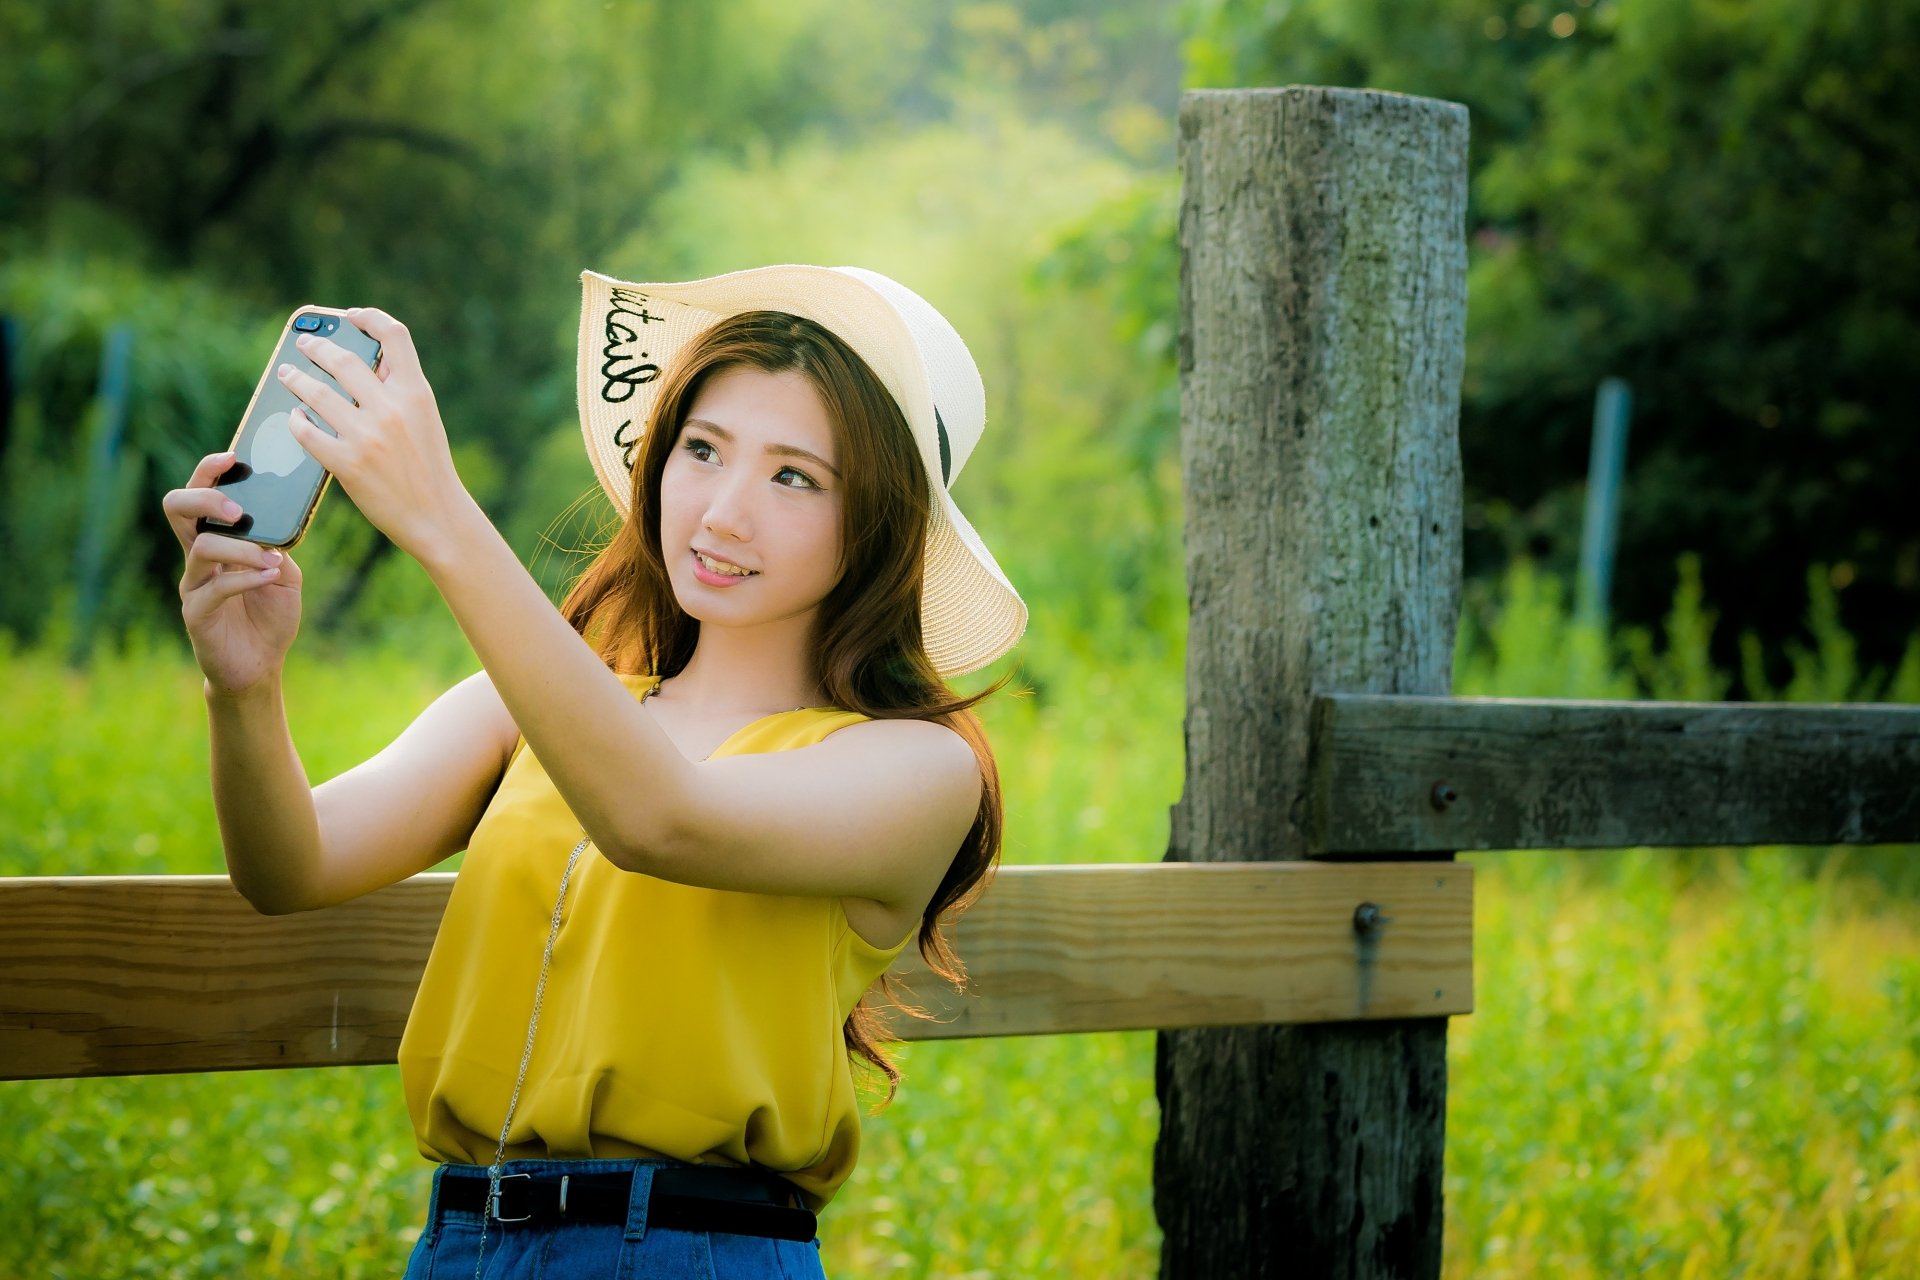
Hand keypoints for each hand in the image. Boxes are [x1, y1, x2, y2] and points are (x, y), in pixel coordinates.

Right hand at [163, 450, 303, 695]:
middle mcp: (197, 557)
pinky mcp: (197, 612)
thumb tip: (279, 522)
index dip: (209, 471)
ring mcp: (194, 583)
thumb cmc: (270, 615)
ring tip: (271, 558)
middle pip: (176, 508)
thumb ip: (279, 545)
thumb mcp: (284, 573)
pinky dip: (246, 577)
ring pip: (200, 547)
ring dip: (240, 547)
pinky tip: (269, 576)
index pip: (198, 494)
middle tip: (235, 509)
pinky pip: (216, 586)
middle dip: (204, 498)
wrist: (260, 665)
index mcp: (216, 540)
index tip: (234, 456)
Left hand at [277, 308, 480, 561]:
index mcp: (416, 393)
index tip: (351, 316)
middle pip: (344, 360)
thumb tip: (369, 362)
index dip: (370, 318)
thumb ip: (400, 389)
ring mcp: (367, 437)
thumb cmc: (429, 467)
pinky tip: (295, 417)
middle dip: (317, 347)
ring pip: (317, 393)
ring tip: (286, 375)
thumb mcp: (425, 420)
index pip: (395, 335)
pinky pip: (307, 433)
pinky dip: (297, 421)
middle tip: (304, 344)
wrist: (437, 516)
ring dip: (296, 380)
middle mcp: (391, 409)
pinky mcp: (347, 464)